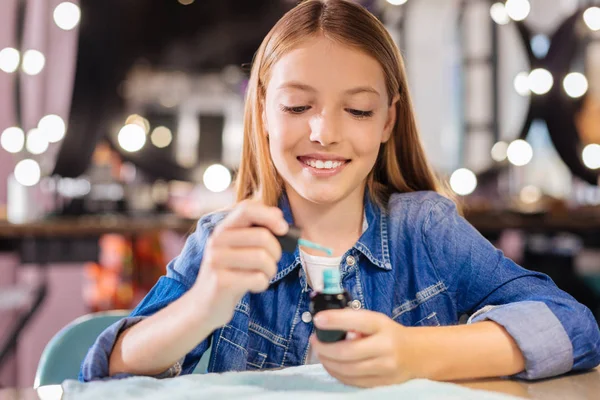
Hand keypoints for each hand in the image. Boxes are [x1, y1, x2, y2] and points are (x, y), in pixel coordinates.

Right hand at [192, 200, 287, 328]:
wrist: (204, 306)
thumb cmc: (230, 274)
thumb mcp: (238, 250)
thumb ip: (254, 233)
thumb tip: (280, 220)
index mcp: (223, 229)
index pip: (246, 209)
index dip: (269, 215)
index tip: (283, 228)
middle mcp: (217, 241)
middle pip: (262, 236)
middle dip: (276, 252)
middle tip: (272, 261)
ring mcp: (216, 261)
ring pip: (263, 258)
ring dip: (271, 270)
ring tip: (263, 275)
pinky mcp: (221, 282)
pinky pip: (258, 278)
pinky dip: (262, 284)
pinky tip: (253, 286)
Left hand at [311, 309, 420, 387]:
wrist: (417, 354)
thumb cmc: (389, 334)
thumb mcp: (376, 321)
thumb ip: (354, 322)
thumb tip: (326, 324)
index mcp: (382, 326)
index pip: (357, 321)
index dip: (335, 320)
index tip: (318, 319)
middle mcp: (385, 347)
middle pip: (347, 352)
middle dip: (325, 347)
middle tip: (314, 341)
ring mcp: (384, 368)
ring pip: (347, 370)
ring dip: (328, 362)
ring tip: (320, 353)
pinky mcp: (382, 383)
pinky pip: (352, 381)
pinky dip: (337, 373)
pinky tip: (331, 365)